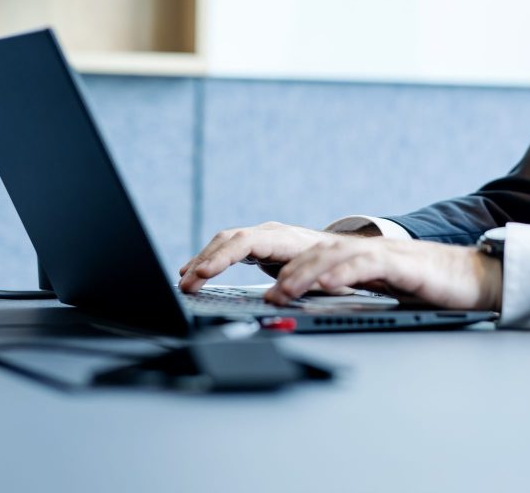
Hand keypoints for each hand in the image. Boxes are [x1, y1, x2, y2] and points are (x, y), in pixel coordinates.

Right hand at [179, 221, 368, 291]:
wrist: (345, 252)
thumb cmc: (337, 265)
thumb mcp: (323, 276)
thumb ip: (300, 283)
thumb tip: (276, 297)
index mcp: (285, 239)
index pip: (246, 242)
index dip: (223, 257)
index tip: (204, 273)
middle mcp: (270, 233)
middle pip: (229, 240)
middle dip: (204, 262)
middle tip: (185, 284)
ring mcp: (262, 237)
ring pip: (224, 243)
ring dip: (202, 262)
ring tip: (184, 282)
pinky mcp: (257, 247)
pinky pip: (227, 249)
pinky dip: (210, 261)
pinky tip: (195, 272)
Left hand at [266, 235, 502, 311]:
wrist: (480, 280)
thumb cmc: (433, 288)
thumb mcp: (386, 291)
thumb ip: (358, 291)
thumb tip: (320, 304)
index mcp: (363, 257)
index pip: (317, 255)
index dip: (290, 268)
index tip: (265, 288)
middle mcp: (372, 249)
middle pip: (319, 250)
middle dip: (289, 270)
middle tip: (267, 293)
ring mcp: (389, 254)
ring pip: (338, 254)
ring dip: (308, 272)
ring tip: (285, 289)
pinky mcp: (407, 264)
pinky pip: (370, 264)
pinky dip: (345, 272)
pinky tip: (327, 283)